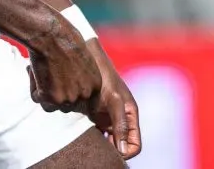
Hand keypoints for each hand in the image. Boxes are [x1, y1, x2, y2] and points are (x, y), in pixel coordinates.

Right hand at [27, 19, 102, 114]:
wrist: (51, 34)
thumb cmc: (65, 38)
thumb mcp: (84, 58)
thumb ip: (81, 75)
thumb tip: (72, 83)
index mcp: (95, 85)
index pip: (81, 99)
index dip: (68, 88)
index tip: (61, 76)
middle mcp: (84, 95)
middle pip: (67, 104)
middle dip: (56, 91)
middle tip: (49, 73)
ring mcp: (68, 99)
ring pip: (51, 104)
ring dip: (44, 90)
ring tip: (42, 69)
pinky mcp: (50, 99)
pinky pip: (37, 98)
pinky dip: (33, 86)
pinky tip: (35, 71)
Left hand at [86, 40, 140, 159]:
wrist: (86, 60)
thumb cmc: (103, 77)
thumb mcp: (114, 99)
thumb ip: (120, 124)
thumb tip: (123, 151)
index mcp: (130, 115)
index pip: (134, 145)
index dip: (125, 153)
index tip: (110, 153)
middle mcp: (120, 119)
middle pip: (120, 146)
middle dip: (110, 152)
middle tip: (96, 152)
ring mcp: (106, 118)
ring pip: (106, 142)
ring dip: (99, 146)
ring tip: (88, 145)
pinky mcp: (93, 115)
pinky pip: (94, 134)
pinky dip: (89, 139)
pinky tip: (79, 137)